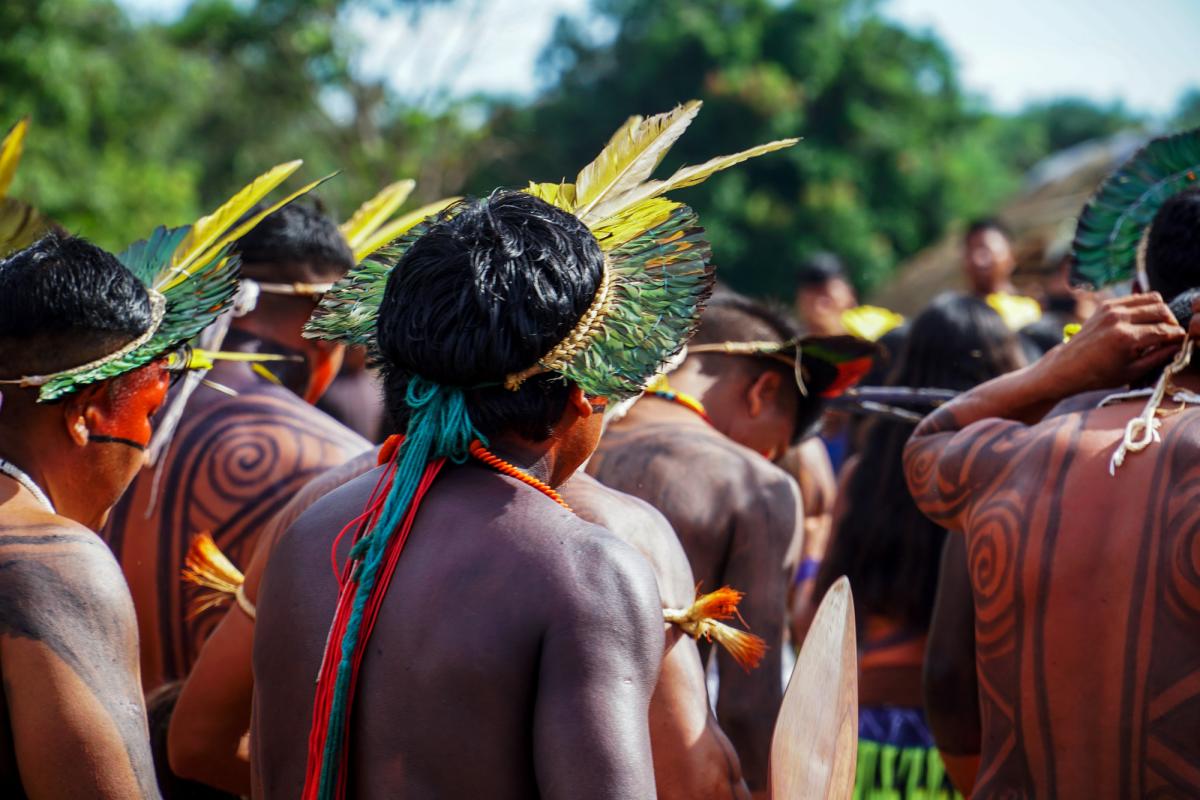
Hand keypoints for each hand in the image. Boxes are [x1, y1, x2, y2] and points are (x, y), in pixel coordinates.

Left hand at [1042, 293, 1182, 392]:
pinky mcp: (1105, 305)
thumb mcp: (1133, 372)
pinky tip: (1142, 321)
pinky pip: (1135, 298)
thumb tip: (1178, 344)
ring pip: (1151, 298)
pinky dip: (1143, 306)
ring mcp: (1110, 309)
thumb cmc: (1099, 375)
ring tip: (1158, 326)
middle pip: (1161, 309)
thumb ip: (1159, 357)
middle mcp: (1119, 319)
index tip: (1179, 341)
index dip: (1176, 336)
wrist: (1067, 367)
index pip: (1164, 330)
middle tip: (1170, 333)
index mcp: (1126, 338)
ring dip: (1159, 311)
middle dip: (1171, 321)